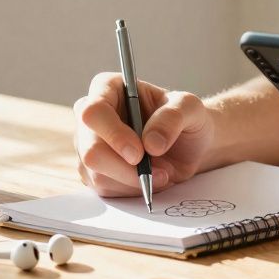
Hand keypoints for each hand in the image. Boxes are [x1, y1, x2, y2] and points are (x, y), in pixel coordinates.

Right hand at [74, 72, 215, 197]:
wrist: (189, 146)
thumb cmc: (186, 119)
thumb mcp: (190, 108)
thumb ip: (172, 118)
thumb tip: (150, 144)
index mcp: (108, 88)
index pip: (94, 112)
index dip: (113, 135)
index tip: (139, 153)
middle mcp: (92, 116)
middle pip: (90, 149)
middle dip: (125, 168)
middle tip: (160, 172)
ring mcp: (88, 145)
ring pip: (97, 174)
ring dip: (134, 180)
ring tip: (163, 173)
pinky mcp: (93, 172)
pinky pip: (104, 189)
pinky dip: (131, 189)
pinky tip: (150, 180)